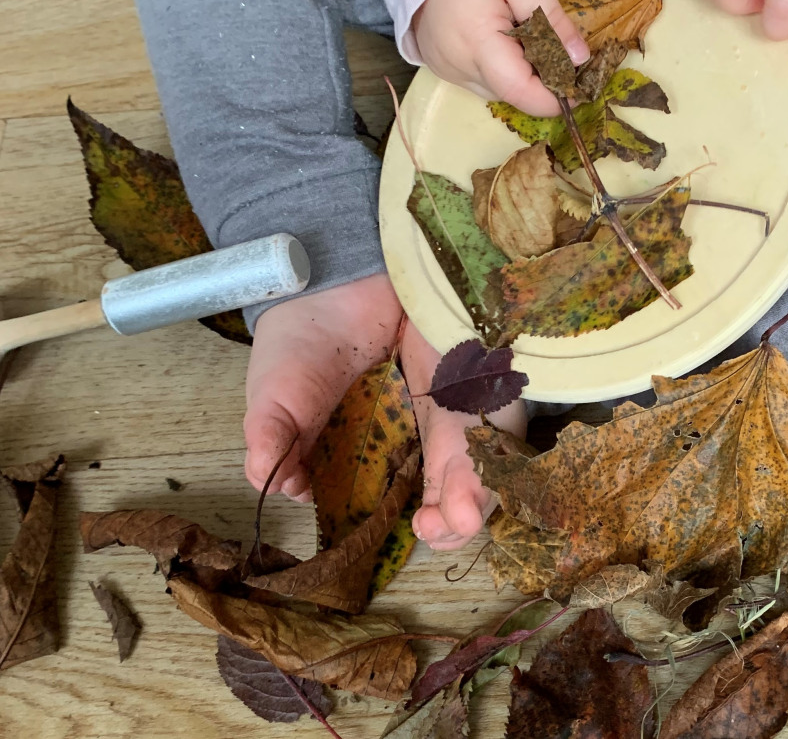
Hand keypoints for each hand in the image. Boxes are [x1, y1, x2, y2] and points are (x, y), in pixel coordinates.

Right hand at [243, 273, 525, 549]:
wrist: (319, 271)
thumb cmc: (301, 337)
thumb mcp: (276, 402)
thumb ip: (277, 445)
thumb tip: (281, 489)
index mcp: (400, 442)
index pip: (431, 491)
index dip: (437, 518)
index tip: (420, 528)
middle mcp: (441, 418)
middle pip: (471, 474)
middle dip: (467, 510)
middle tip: (446, 525)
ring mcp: (463, 384)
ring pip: (492, 442)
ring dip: (484, 481)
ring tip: (459, 512)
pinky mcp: (476, 349)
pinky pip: (499, 389)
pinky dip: (494, 422)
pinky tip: (477, 449)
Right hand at [412, 0, 588, 116]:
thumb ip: (553, 19)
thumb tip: (580, 58)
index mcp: (475, 40)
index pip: (519, 89)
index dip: (552, 98)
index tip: (578, 89)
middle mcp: (456, 64)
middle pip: (510, 92)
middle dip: (539, 80)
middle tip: (553, 47)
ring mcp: (445, 69)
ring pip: (496, 89)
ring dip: (518, 74)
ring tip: (524, 37)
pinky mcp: (440, 68)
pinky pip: (479, 81)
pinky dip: (498, 69)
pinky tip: (502, 41)